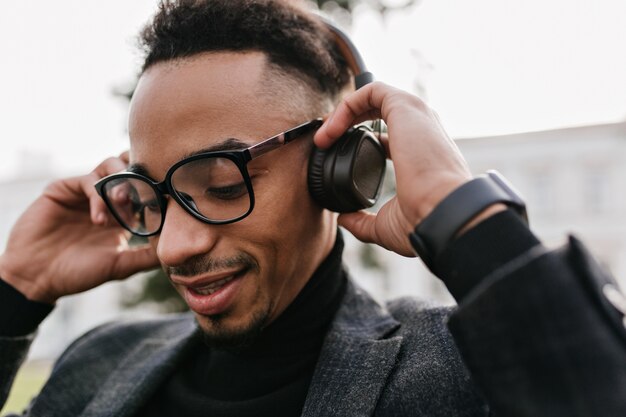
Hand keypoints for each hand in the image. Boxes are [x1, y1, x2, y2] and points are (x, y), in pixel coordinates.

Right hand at [0, 154, 158, 303]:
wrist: (37, 278)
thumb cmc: (78, 274)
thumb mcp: (120, 265)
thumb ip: (146, 256)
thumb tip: (176, 249)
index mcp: (122, 213)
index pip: (145, 190)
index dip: (158, 190)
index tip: (171, 198)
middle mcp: (105, 198)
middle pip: (130, 169)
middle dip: (142, 177)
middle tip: (147, 192)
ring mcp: (84, 191)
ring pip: (110, 166)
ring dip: (121, 181)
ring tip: (124, 202)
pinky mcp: (63, 188)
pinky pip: (87, 181)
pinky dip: (98, 196)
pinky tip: (99, 219)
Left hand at [314, 82, 472, 256]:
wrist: (442, 210)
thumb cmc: (423, 219)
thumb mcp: (386, 224)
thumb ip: (363, 222)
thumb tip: (344, 221)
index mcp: (419, 154)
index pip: (389, 137)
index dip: (359, 140)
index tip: (334, 152)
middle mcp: (420, 131)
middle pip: (379, 112)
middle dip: (347, 121)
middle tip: (324, 141)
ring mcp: (415, 116)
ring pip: (374, 97)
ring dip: (344, 112)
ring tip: (324, 135)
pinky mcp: (406, 106)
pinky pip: (372, 90)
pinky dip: (348, 104)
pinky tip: (332, 127)